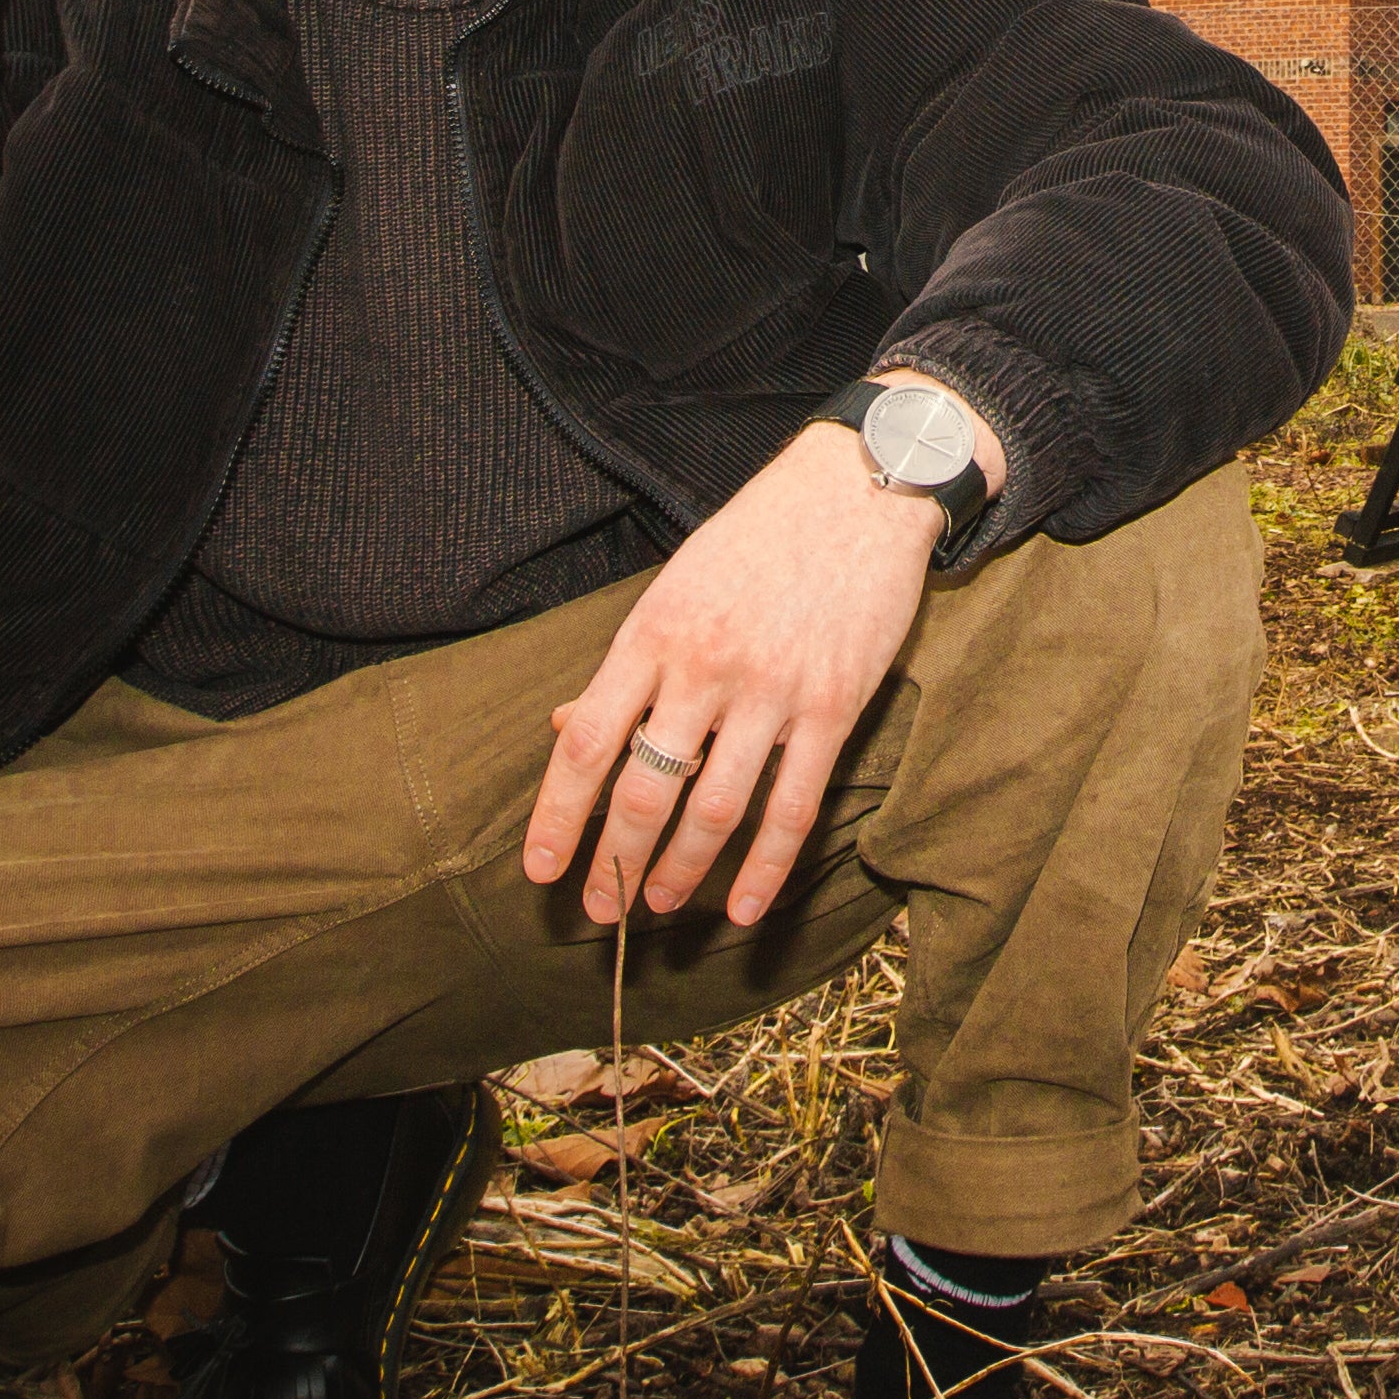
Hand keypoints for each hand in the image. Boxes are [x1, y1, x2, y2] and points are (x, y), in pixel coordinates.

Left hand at [523, 391, 1001, 927]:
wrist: (858, 490)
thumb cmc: (757, 538)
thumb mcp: (674, 587)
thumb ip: (628, 664)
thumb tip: (569, 731)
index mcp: (654, 633)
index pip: (588, 742)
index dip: (558, 816)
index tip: (540, 870)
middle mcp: (707, 665)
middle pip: (647, 788)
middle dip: (617, 861)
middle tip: (603, 908)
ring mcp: (774, 689)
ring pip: (717, 807)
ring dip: (683, 870)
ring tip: (661, 905)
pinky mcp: (835, 705)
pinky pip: (794, 805)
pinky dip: (767, 866)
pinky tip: (746, 908)